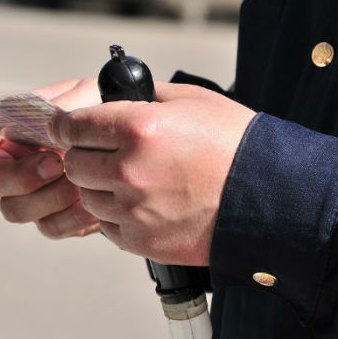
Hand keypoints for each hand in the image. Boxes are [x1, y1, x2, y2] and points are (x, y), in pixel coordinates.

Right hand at [0, 78, 102, 237]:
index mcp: (3, 130)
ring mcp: (26, 196)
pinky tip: (92, 198)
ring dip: (49, 196)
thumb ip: (66, 104)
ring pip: (13, 209)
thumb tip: (50, 122)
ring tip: (81, 179)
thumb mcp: (87, 95)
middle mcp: (6, 166)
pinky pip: (49, 227)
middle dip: (15, 176)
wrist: (130, 145)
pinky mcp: (51, 219)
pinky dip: (72, 214)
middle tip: (54, 164)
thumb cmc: (98, 113)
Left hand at [49, 82, 255, 265]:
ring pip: (87, 197)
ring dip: (100, 188)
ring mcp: (133, 210)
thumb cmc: (234, 144)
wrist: (269, 197)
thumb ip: (143, 96)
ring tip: (131, 181)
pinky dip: (116, 216)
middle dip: (84, 156)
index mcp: (138, 129)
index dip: (67, 127)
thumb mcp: (191, 100)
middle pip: (73, 164)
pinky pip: (106, 227)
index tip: (69, 130)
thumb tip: (111, 99)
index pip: (71, 127)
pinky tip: (143, 204)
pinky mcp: (141, 241)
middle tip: (105, 155)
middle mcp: (128, 171)